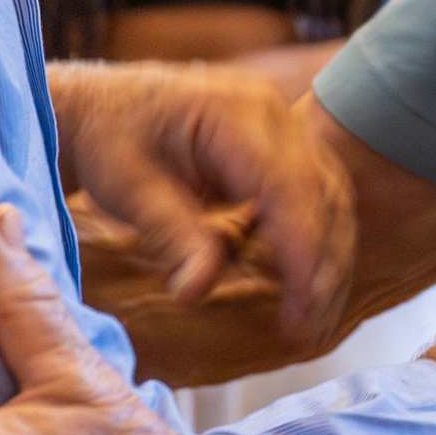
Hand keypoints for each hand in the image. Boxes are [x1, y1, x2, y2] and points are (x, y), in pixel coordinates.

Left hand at [47, 60, 353, 354]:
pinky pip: (318, 195)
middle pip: (323, 194)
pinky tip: (303, 285)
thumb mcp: (127, 189)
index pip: (288, 188)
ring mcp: (282, 126)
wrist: (103, 105)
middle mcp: (271, 112)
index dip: (303, 253)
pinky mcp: (284, 147)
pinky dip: (318, 242)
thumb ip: (170, 236)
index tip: (302, 309)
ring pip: (332, 198)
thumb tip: (198, 292)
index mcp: (234, 113)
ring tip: (309, 318)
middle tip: (307, 329)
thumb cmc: (111, 139)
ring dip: (328, 260)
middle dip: (323, 267)